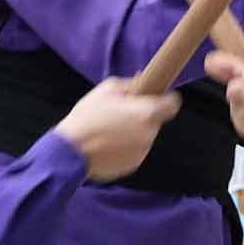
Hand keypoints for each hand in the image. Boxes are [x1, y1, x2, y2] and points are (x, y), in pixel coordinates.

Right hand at [57, 77, 182, 179]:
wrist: (71, 150)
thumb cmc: (88, 115)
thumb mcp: (107, 89)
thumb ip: (130, 84)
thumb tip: (143, 79)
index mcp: (146, 113)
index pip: (172, 104)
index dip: (166, 99)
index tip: (156, 97)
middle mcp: (149, 134)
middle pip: (155, 121)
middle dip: (143, 116)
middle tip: (122, 114)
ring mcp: (142, 152)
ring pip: (145, 137)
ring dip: (135, 132)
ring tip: (111, 130)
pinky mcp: (133, 165)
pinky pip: (135, 151)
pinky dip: (126, 147)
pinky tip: (108, 144)